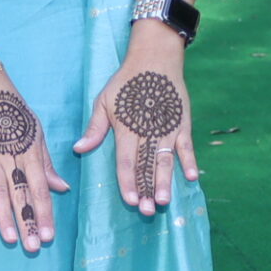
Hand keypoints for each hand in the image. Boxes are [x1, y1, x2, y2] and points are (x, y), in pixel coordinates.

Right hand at [0, 78, 68, 253]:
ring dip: (5, 215)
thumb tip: (62, 187)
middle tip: (33, 247)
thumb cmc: (13, 112)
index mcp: (31, 154)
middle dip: (28, 221)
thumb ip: (46, 163)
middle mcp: (13, 158)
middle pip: (21, 194)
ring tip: (11, 239)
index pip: (40, 189)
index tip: (50, 236)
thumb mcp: (36, 133)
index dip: (45, 213)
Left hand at [74, 31, 194, 216]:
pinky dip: (190, 162)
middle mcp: (148, 132)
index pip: (126, 162)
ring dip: (165, 182)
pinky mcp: (182, 123)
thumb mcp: (104, 101)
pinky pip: (187, 146)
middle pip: (147, 166)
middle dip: (146, 190)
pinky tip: (191, 178)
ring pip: (166, 161)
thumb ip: (95, 128)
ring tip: (163, 201)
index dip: (127, 182)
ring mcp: (168, 129)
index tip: (129, 200)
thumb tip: (78, 148)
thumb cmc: (125, 82)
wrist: (155, 59)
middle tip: (147, 211)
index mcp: (127, 129)